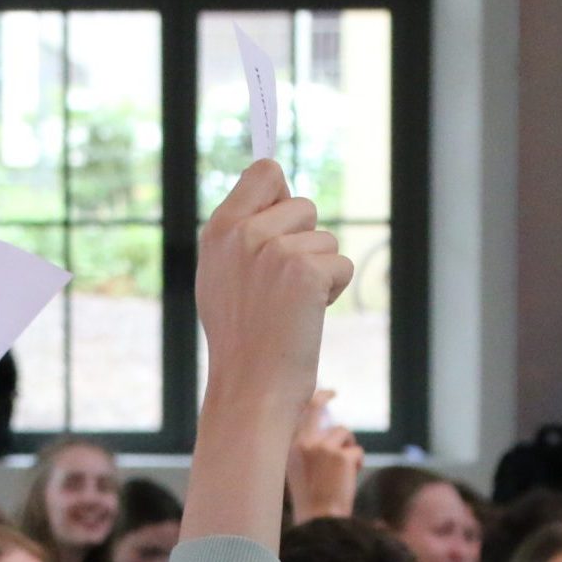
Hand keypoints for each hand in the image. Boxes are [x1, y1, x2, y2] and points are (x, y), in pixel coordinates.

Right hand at [197, 163, 353, 416]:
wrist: (250, 388)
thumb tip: (275, 186)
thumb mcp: (222, 277)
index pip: (264, 172)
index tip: (284, 219)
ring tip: (290, 308)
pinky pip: (342, 265)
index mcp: (220, 230)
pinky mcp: (306, 271)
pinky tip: (306, 317)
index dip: (281, 194)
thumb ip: (243, 234)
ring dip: (319, 272)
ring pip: (326, 239)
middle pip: (304, 205)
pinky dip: (333, 291)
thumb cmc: (241, 340)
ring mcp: (275, 250)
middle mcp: (245, 233)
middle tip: (282, 288)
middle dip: (305, 242)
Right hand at [286, 389, 363, 522]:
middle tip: (333, 392)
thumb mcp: (300, 471)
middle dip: (324, 396)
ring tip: (343, 471)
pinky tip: (349, 479)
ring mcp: (322, 448)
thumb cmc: (312, 501)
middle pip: (316, 408)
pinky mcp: (341, 455)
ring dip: (348, 448)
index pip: (299, 414)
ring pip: (344, 434)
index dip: (312, 399)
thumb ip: (308, 450)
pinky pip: (356, 451)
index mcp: (290, 449)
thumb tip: (327, 431)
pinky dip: (357, 463)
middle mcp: (303, 443)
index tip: (323, 392)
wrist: (320, 520)